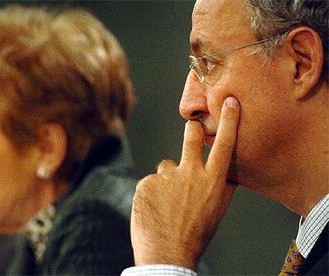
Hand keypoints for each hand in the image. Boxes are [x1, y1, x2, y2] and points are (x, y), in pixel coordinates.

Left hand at [131, 97, 239, 268]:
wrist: (167, 254)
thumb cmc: (195, 234)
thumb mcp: (217, 209)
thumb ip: (220, 185)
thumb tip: (225, 169)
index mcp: (213, 181)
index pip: (225, 144)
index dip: (228, 121)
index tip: (228, 101)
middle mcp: (191, 173)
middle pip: (191, 136)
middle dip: (192, 128)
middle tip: (192, 126)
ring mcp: (167, 176)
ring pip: (166, 167)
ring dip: (166, 180)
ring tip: (166, 205)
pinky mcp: (146, 182)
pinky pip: (150, 182)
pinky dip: (151, 194)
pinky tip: (154, 210)